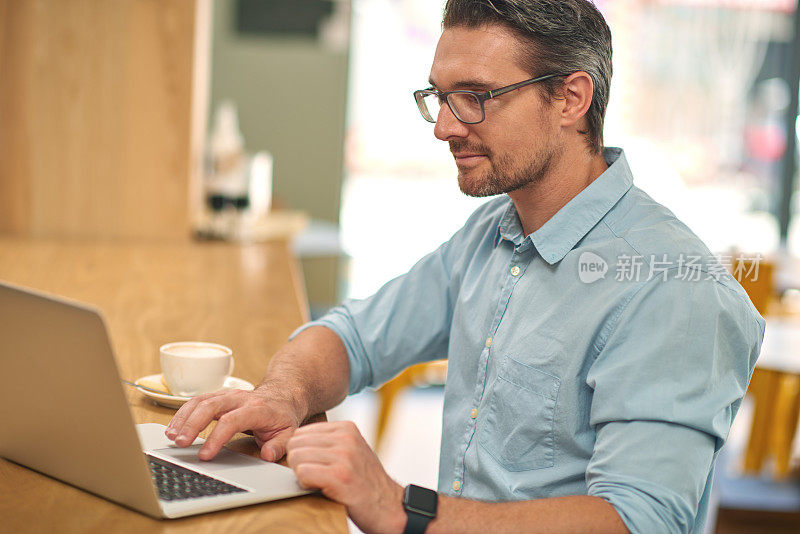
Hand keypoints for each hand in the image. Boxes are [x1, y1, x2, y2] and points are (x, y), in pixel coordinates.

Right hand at [165, 384, 304, 461]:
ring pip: (201, 401)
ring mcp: (227, 395)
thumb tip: (267, 455)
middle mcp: (239, 398)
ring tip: (171, 437)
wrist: (282, 395)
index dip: (216, 437)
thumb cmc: (282, 416)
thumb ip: (279, 445)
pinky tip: (173, 428)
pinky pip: (197, 401)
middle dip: (192, 424)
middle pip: (211, 406)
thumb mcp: (289, 432)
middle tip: (179, 443)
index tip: (204, 455)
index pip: (232, 420)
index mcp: (257, 408)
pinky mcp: (218, 396)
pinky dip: (182, 414)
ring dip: (183, 418)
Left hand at [286, 421, 405, 533]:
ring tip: (321, 483)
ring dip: (302, 475)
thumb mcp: (352, 450)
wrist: (388, 506)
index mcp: (347, 428)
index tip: (315, 465)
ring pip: (296, 458)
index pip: (301, 432)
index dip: (302, 452)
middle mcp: (345, 437)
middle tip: (316, 476)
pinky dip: (305, 484)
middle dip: (299, 462)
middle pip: (295, 444)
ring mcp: (344, 455)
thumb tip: (295, 442)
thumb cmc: (365, 482)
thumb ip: (329, 442)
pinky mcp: (339, 475)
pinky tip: (321, 489)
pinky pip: (302, 473)